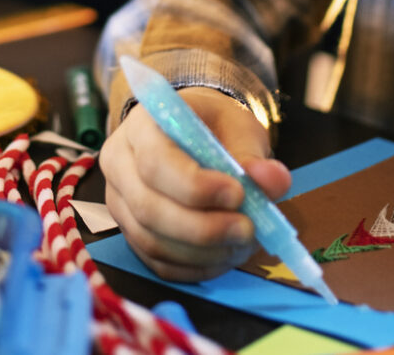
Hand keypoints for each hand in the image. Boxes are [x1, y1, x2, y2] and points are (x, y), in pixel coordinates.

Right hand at [101, 88, 291, 281]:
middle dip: (203, 228)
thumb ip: (253, 154)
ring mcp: (119, 202)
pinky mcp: (130, 233)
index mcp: (141, 126)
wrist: (191, 134)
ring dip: (202, 253)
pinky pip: (157, 262)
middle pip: (149, 208)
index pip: (155, 163)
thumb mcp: (237, 126)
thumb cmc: (211, 126)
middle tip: (247, 229)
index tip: (237, 195)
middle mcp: (119, 164)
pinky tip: (224, 255)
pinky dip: (194, 267)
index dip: (195, 187)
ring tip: (242, 243)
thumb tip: (274, 180)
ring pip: (152, 242)